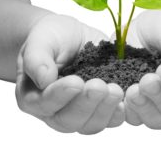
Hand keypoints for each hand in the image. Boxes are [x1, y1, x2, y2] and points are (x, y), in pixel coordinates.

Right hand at [15, 14, 124, 133]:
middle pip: (69, 120)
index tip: (76, 82)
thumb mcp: (41, 40)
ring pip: (90, 124)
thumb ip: (37, 58)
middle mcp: (55, 110)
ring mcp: (78, 111)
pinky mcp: (98, 106)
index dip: (60, 95)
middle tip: (100, 86)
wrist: (70, 36)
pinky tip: (125, 99)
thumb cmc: (51, 38)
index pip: (44, 103)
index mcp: (34, 96)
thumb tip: (43, 79)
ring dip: (105, 110)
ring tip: (115, 90)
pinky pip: (109, 119)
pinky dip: (118, 112)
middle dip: (87, 104)